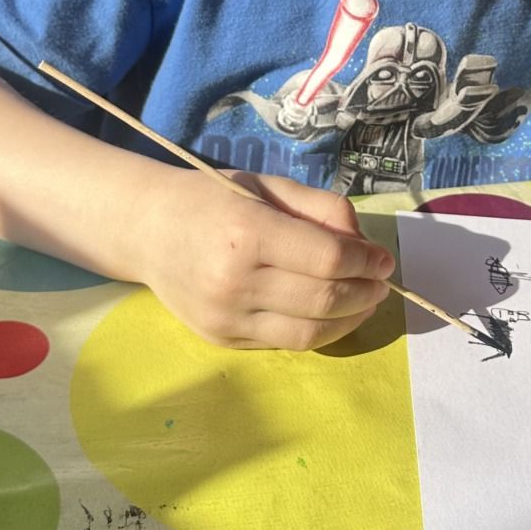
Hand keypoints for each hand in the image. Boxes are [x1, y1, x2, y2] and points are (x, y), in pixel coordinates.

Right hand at [138, 169, 393, 350]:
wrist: (147, 231)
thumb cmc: (212, 199)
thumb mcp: (268, 185)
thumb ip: (321, 210)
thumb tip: (365, 247)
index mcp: (247, 232)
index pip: (327, 259)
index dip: (366, 262)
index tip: (383, 259)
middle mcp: (235, 280)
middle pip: (324, 300)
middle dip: (365, 293)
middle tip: (381, 283)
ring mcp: (227, 317)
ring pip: (310, 332)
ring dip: (349, 320)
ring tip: (364, 303)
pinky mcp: (223, 340)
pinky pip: (286, 343)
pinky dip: (319, 332)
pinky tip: (331, 315)